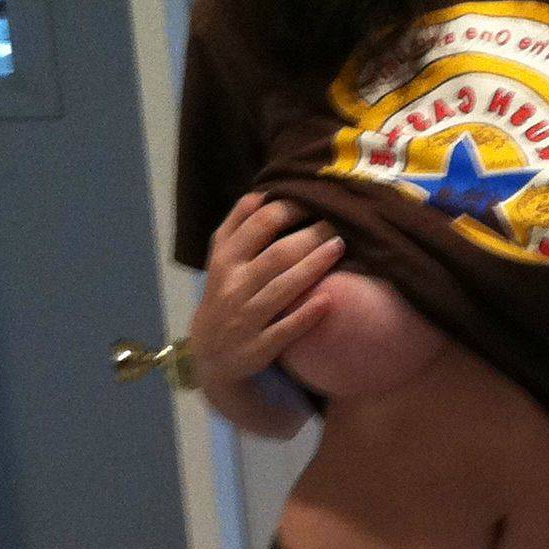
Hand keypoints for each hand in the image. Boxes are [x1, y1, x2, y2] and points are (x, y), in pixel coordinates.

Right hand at [188, 192, 344, 388]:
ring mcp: (246, 318)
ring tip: (339, 246)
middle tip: (337, 222)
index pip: (257, 226)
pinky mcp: (259, 348)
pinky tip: (329, 300)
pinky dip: (306, 315)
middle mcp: (234, 288)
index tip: (314, 200)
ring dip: (313, 267)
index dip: (288, 209)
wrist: (209, 354)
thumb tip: (260, 194)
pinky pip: (285, 330)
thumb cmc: (224, 295)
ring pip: (282, 289)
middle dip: (309, 236)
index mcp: (225, 261)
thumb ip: (236, 226)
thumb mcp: (220, 259)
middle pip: (276, 255)